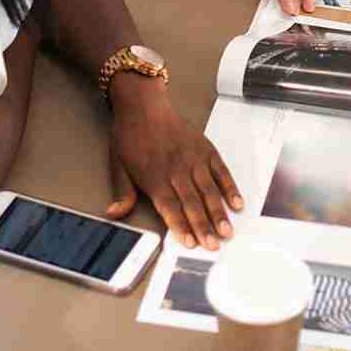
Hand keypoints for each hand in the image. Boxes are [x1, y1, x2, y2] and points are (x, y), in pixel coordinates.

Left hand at [107, 77, 242, 249]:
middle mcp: (175, 170)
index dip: (181, 227)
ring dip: (218, 212)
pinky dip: (229, 186)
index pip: (170, 208)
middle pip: (192, 203)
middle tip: (214, 245)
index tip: (191, 244)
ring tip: (227, 231)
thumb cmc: (130, 135)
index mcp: (154, 178)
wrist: (143, 105)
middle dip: (204, 226)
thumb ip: (122, 193)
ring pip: (208, 190)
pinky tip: (236, 202)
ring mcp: (192, 159)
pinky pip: (220, 170)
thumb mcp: (117, 165)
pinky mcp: (204, 149)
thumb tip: (114, 214)